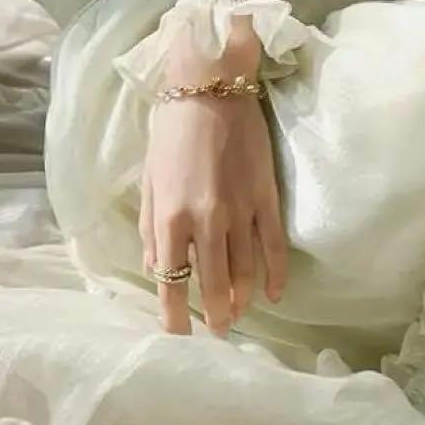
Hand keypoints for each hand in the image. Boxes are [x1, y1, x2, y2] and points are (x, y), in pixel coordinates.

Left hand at [139, 17, 287, 335]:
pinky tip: (273, 295)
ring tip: (237, 314)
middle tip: (216, 329)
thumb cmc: (171, 132)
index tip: (176, 334)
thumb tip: (156, 267)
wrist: (210, 90)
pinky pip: (274, 249)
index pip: (172, 279)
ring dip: (242, 299)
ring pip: (245, 272)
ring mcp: (240, 211)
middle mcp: (205, 219)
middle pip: (214, 283)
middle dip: (214, 314)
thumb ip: (151, 226)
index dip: (174, 313)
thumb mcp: (149, 178)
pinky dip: (275, 277)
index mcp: (170, 214)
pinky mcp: (266, 198)